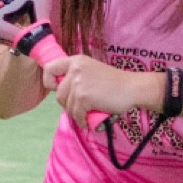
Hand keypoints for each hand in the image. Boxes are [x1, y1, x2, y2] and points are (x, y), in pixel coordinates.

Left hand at [43, 54, 162, 129]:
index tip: (59, 90)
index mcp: (76, 61)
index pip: (50, 69)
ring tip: (89, 113)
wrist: (132, 88)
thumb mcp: (91, 71)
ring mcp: (78, 82)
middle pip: (59, 94)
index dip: (50, 82)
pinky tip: (90, 120)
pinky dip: (82, 121)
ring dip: (77, 114)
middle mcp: (75, 69)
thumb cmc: (114, 83)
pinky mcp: (83, 96)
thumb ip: (76, 76)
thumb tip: (59, 91)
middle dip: (68, 105)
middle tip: (82, 107)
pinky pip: (76, 114)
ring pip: (67, 106)